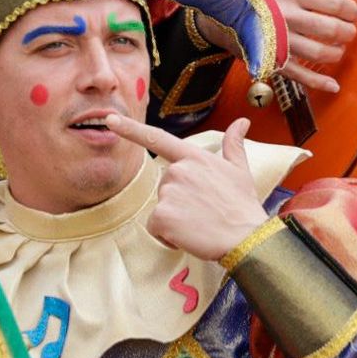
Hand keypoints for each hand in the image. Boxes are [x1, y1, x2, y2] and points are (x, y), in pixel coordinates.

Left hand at [104, 114, 268, 260]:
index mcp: (193, 157)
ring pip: (159, 208)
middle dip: (178, 200)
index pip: (157, 139)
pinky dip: (167, 236)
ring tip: (199, 223)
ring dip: (174, 219)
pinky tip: (189, 235)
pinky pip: (154, 227)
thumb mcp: (239, 170)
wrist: (246, 238)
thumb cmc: (241, 205)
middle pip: (163, 187)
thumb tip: (242, 121)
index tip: (110, 119)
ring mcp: (168, 193)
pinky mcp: (162, 216)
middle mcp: (177, 171)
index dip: (130, 129)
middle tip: (203, 210)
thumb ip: (233, 145)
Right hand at [266, 0, 356, 92]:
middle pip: (332, 30)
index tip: (351, 14)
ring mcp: (278, 41)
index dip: (352, 11)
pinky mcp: (269, 61)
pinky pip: (299, 75)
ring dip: (336, 54)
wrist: (218, 16)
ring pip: (319, 54)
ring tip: (336, 50)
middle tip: (346, 33)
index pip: (336, 3)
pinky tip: (333, 85)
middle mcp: (285, 17)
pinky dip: (319, 82)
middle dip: (347, 33)